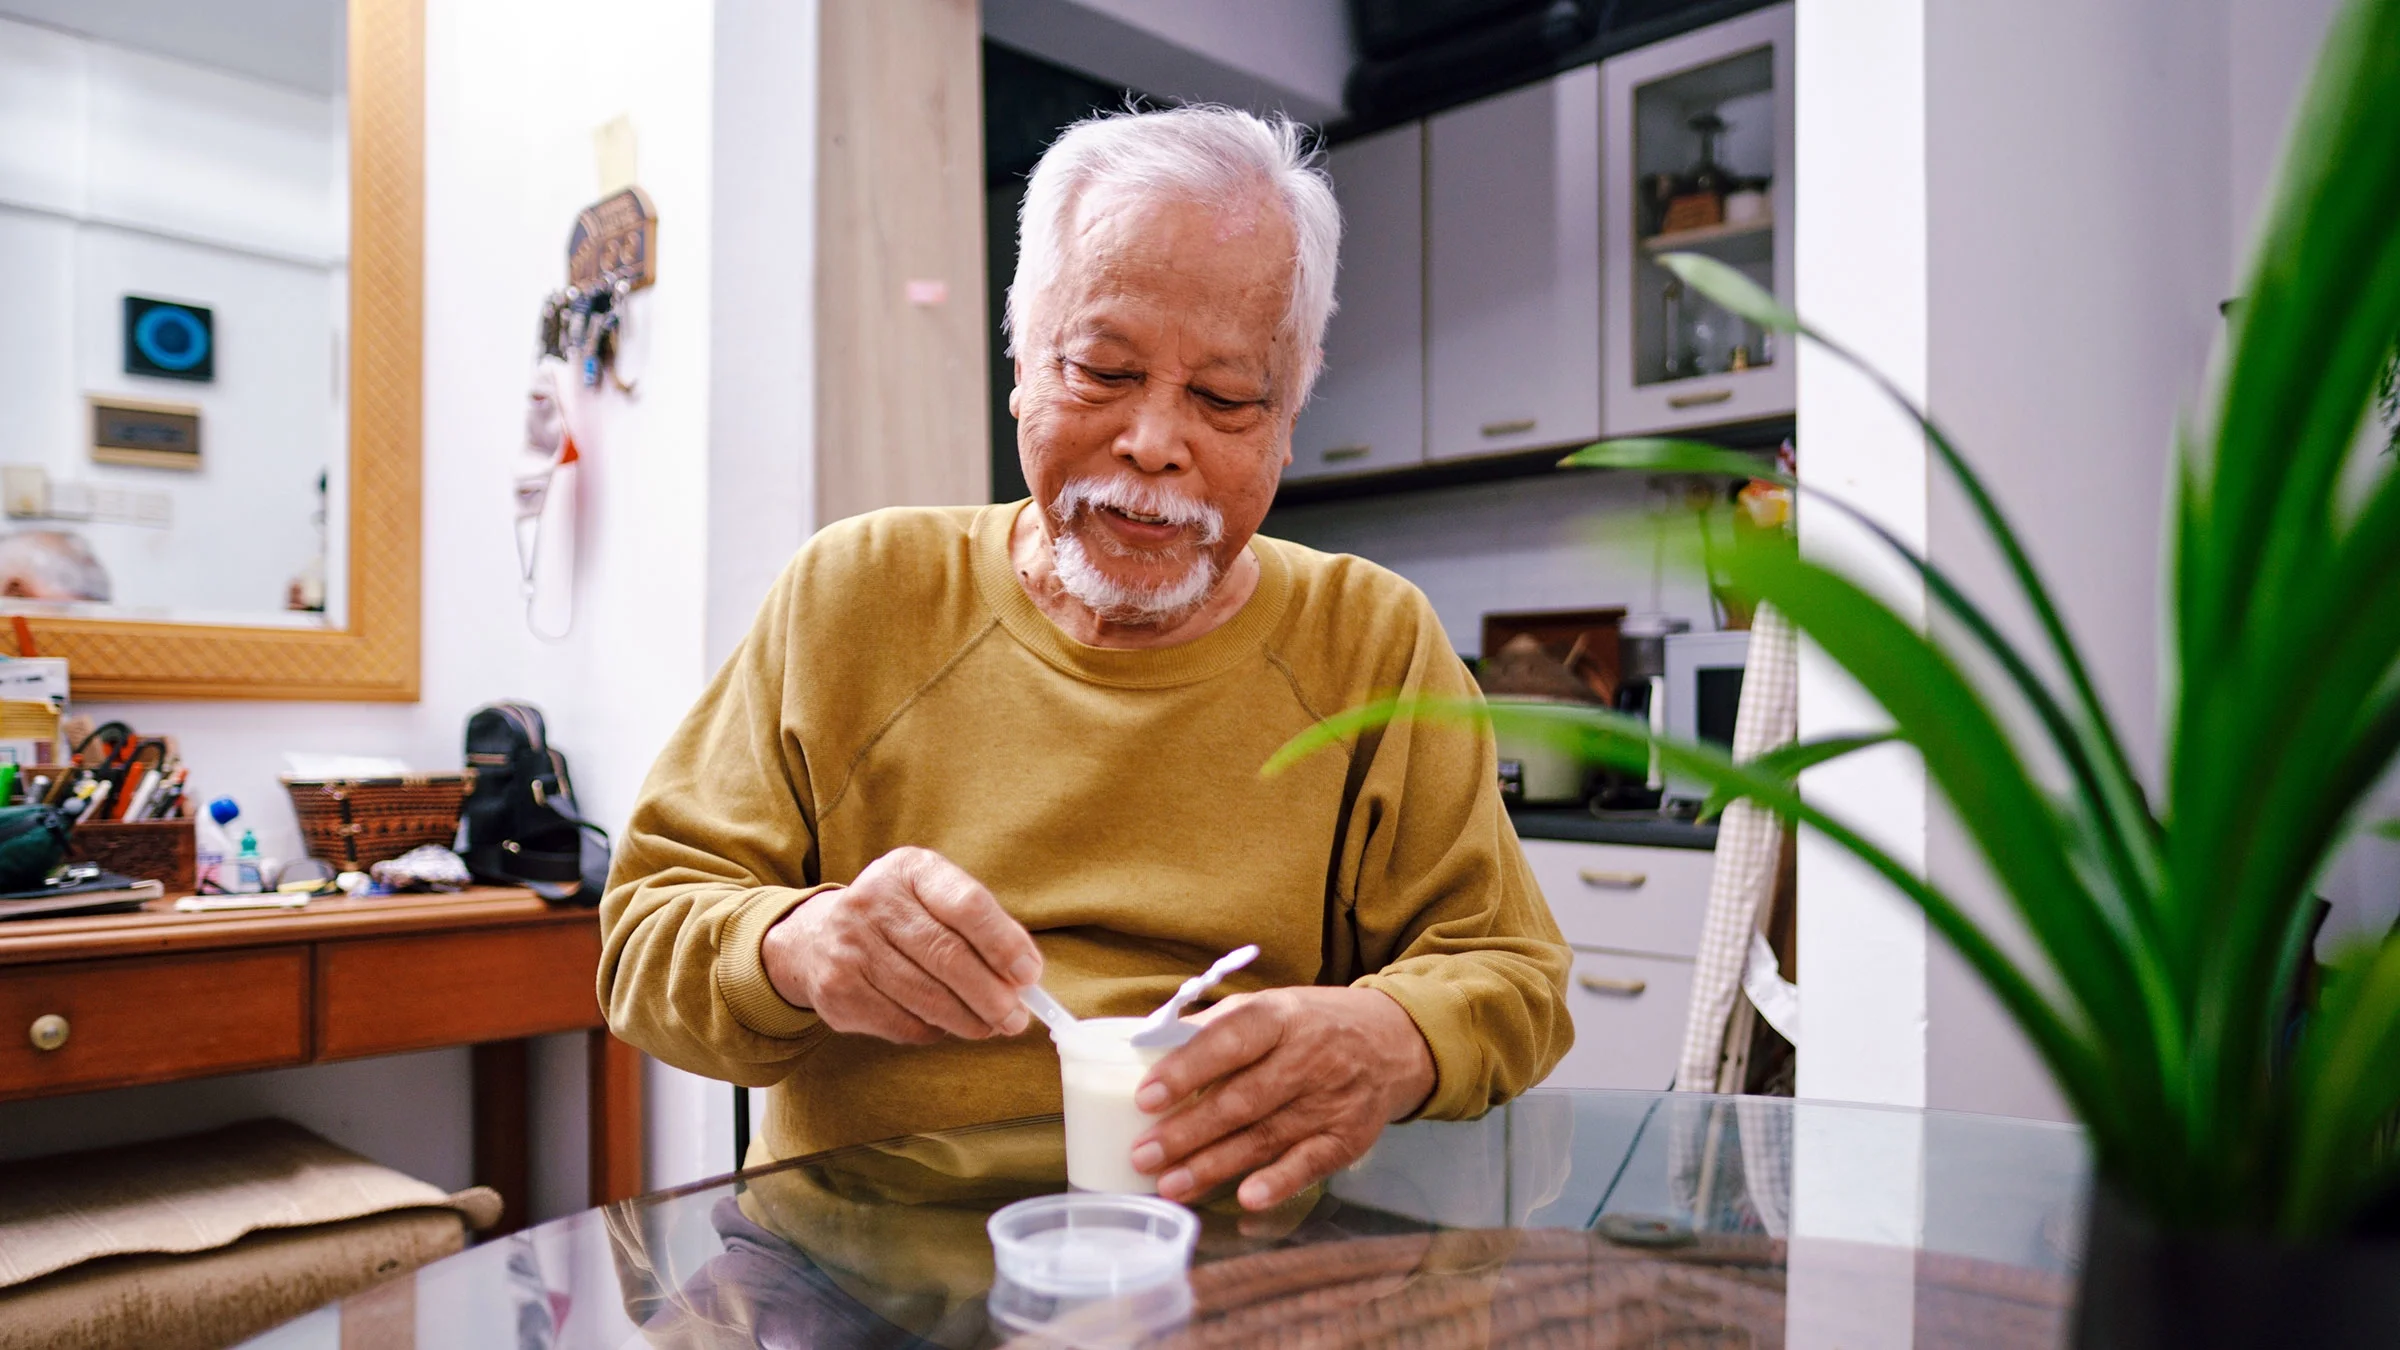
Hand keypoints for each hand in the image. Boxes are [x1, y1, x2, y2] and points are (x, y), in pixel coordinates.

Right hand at [760, 846, 1041, 1043]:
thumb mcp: (932, 899)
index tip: (1029, 975)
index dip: (1004, 943)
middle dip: (992, 995)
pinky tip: (946, 1025)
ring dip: (969, 1020)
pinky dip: (934, 1030)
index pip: (966, 904)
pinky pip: (902, 1022)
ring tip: (992, 1026)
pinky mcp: (837, 991)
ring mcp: (850, 947)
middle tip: (1017, 1017)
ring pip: (927, 997)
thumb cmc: (897, 919)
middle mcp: (873, 901)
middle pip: (948, 956)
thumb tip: (1024, 977)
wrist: (815, 938)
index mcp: (908, 870)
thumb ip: (979, 928)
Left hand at [1128, 986, 1434, 1210]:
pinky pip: (1309, 1164)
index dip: (1187, 1070)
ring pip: (1264, 1137)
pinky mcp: (1348, 1138)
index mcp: (1280, 1016)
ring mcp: (1332, 1100)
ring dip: (1213, 1165)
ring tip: (1169, 1184)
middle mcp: (1309, 1056)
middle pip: (1242, 1100)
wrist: (1392, 1042)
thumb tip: (1146, 1048)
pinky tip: (1245, 1198)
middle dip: (1187, 1131)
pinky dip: (1278, 1183)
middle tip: (1143, 1155)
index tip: (1146, 1097)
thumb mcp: (1268, 1008)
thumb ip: (1214, 1029)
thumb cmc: (1308, 1025)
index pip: (1230, 1041)